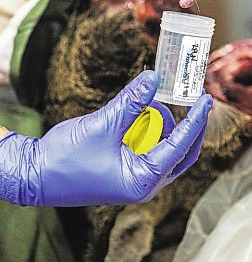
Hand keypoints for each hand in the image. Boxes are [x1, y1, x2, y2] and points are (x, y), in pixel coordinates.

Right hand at [0, 71, 211, 206]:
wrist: (35, 175)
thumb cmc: (66, 159)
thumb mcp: (103, 125)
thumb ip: (131, 101)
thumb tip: (154, 77)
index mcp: (144, 181)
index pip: (181, 147)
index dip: (196, 120)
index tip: (207, 99)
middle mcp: (145, 184)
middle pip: (181, 152)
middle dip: (187, 125)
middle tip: (193, 99)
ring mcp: (136, 178)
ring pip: (165, 148)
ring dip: (162, 124)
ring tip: (149, 103)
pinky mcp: (127, 170)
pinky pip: (148, 147)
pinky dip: (148, 129)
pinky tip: (138, 113)